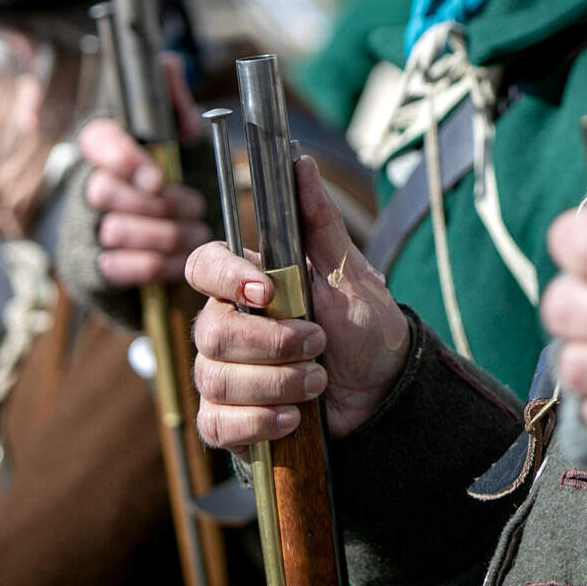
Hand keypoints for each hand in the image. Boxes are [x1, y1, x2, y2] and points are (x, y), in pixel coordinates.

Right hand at [81, 54, 206, 286]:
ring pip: (114, 230)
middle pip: (103, 191)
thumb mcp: (183, 141)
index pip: (97, 141)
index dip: (123, 159)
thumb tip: (168, 61)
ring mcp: (90, 228)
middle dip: (156, 204)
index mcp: (109, 147)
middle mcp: (91, 185)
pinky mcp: (97, 267)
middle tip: (195, 205)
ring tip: (197, 231)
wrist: (175, 237)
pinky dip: (157, 264)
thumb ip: (174, 106)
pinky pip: (119, 268)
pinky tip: (182, 258)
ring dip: (164, 234)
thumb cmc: (177, 178)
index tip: (157, 177)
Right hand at [187, 155, 410, 450]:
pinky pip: (218, 423)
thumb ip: (319, 222)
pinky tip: (293, 419)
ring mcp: (222, 374)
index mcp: (248, 283)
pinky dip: (260, 423)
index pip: (202, 266)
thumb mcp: (348, 271)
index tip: (267, 291)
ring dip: (277, 384)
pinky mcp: (227, 420)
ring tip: (318, 380)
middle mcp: (227, 325)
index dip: (225, 278)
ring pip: (216, 378)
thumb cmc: (365, 325)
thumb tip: (300, 163)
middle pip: (212, 331)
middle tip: (318, 344)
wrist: (384, 390)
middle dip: (273, 344)